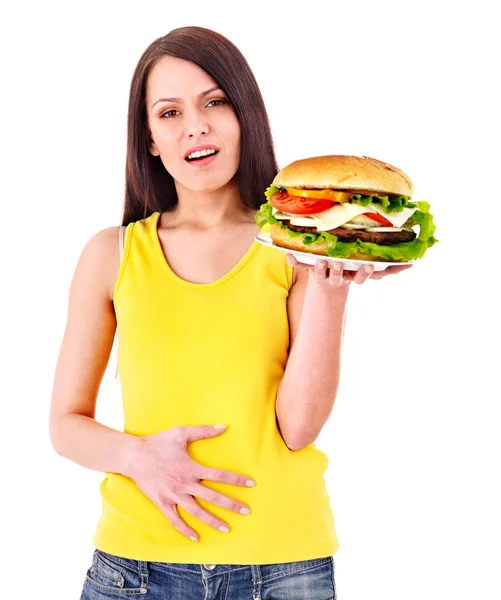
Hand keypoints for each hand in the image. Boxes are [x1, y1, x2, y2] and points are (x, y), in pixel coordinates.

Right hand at [129, 425, 254, 541]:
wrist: (134, 456)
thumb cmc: (159, 442)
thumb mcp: (181, 433)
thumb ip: (204, 431)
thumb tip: (224, 427)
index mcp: (191, 468)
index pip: (219, 475)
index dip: (236, 480)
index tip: (251, 483)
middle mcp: (184, 484)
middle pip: (212, 497)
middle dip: (231, 504)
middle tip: (246, 511)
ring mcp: (173, 495)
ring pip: (197, 512)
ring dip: (212, 521)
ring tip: (227, 528)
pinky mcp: (162, 503)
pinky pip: (175, 520)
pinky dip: (185, 530)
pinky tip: (196, 537)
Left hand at [286, 253, 412, 286]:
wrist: (327, 286)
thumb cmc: (352, 272)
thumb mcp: (370, 270)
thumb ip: (391, 268)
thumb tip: (413, 264)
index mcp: (353, 276)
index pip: (363, 277)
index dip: (366, 273)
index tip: (369, 267)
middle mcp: (339, 277)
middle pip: (341, 277)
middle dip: (342, 272)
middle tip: (342, 265)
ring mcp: (324, 274)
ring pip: (321, 274)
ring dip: (320, 269)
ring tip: (320, 260)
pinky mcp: (310, 268)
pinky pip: (300, 264)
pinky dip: (293, 260)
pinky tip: (287, 254)